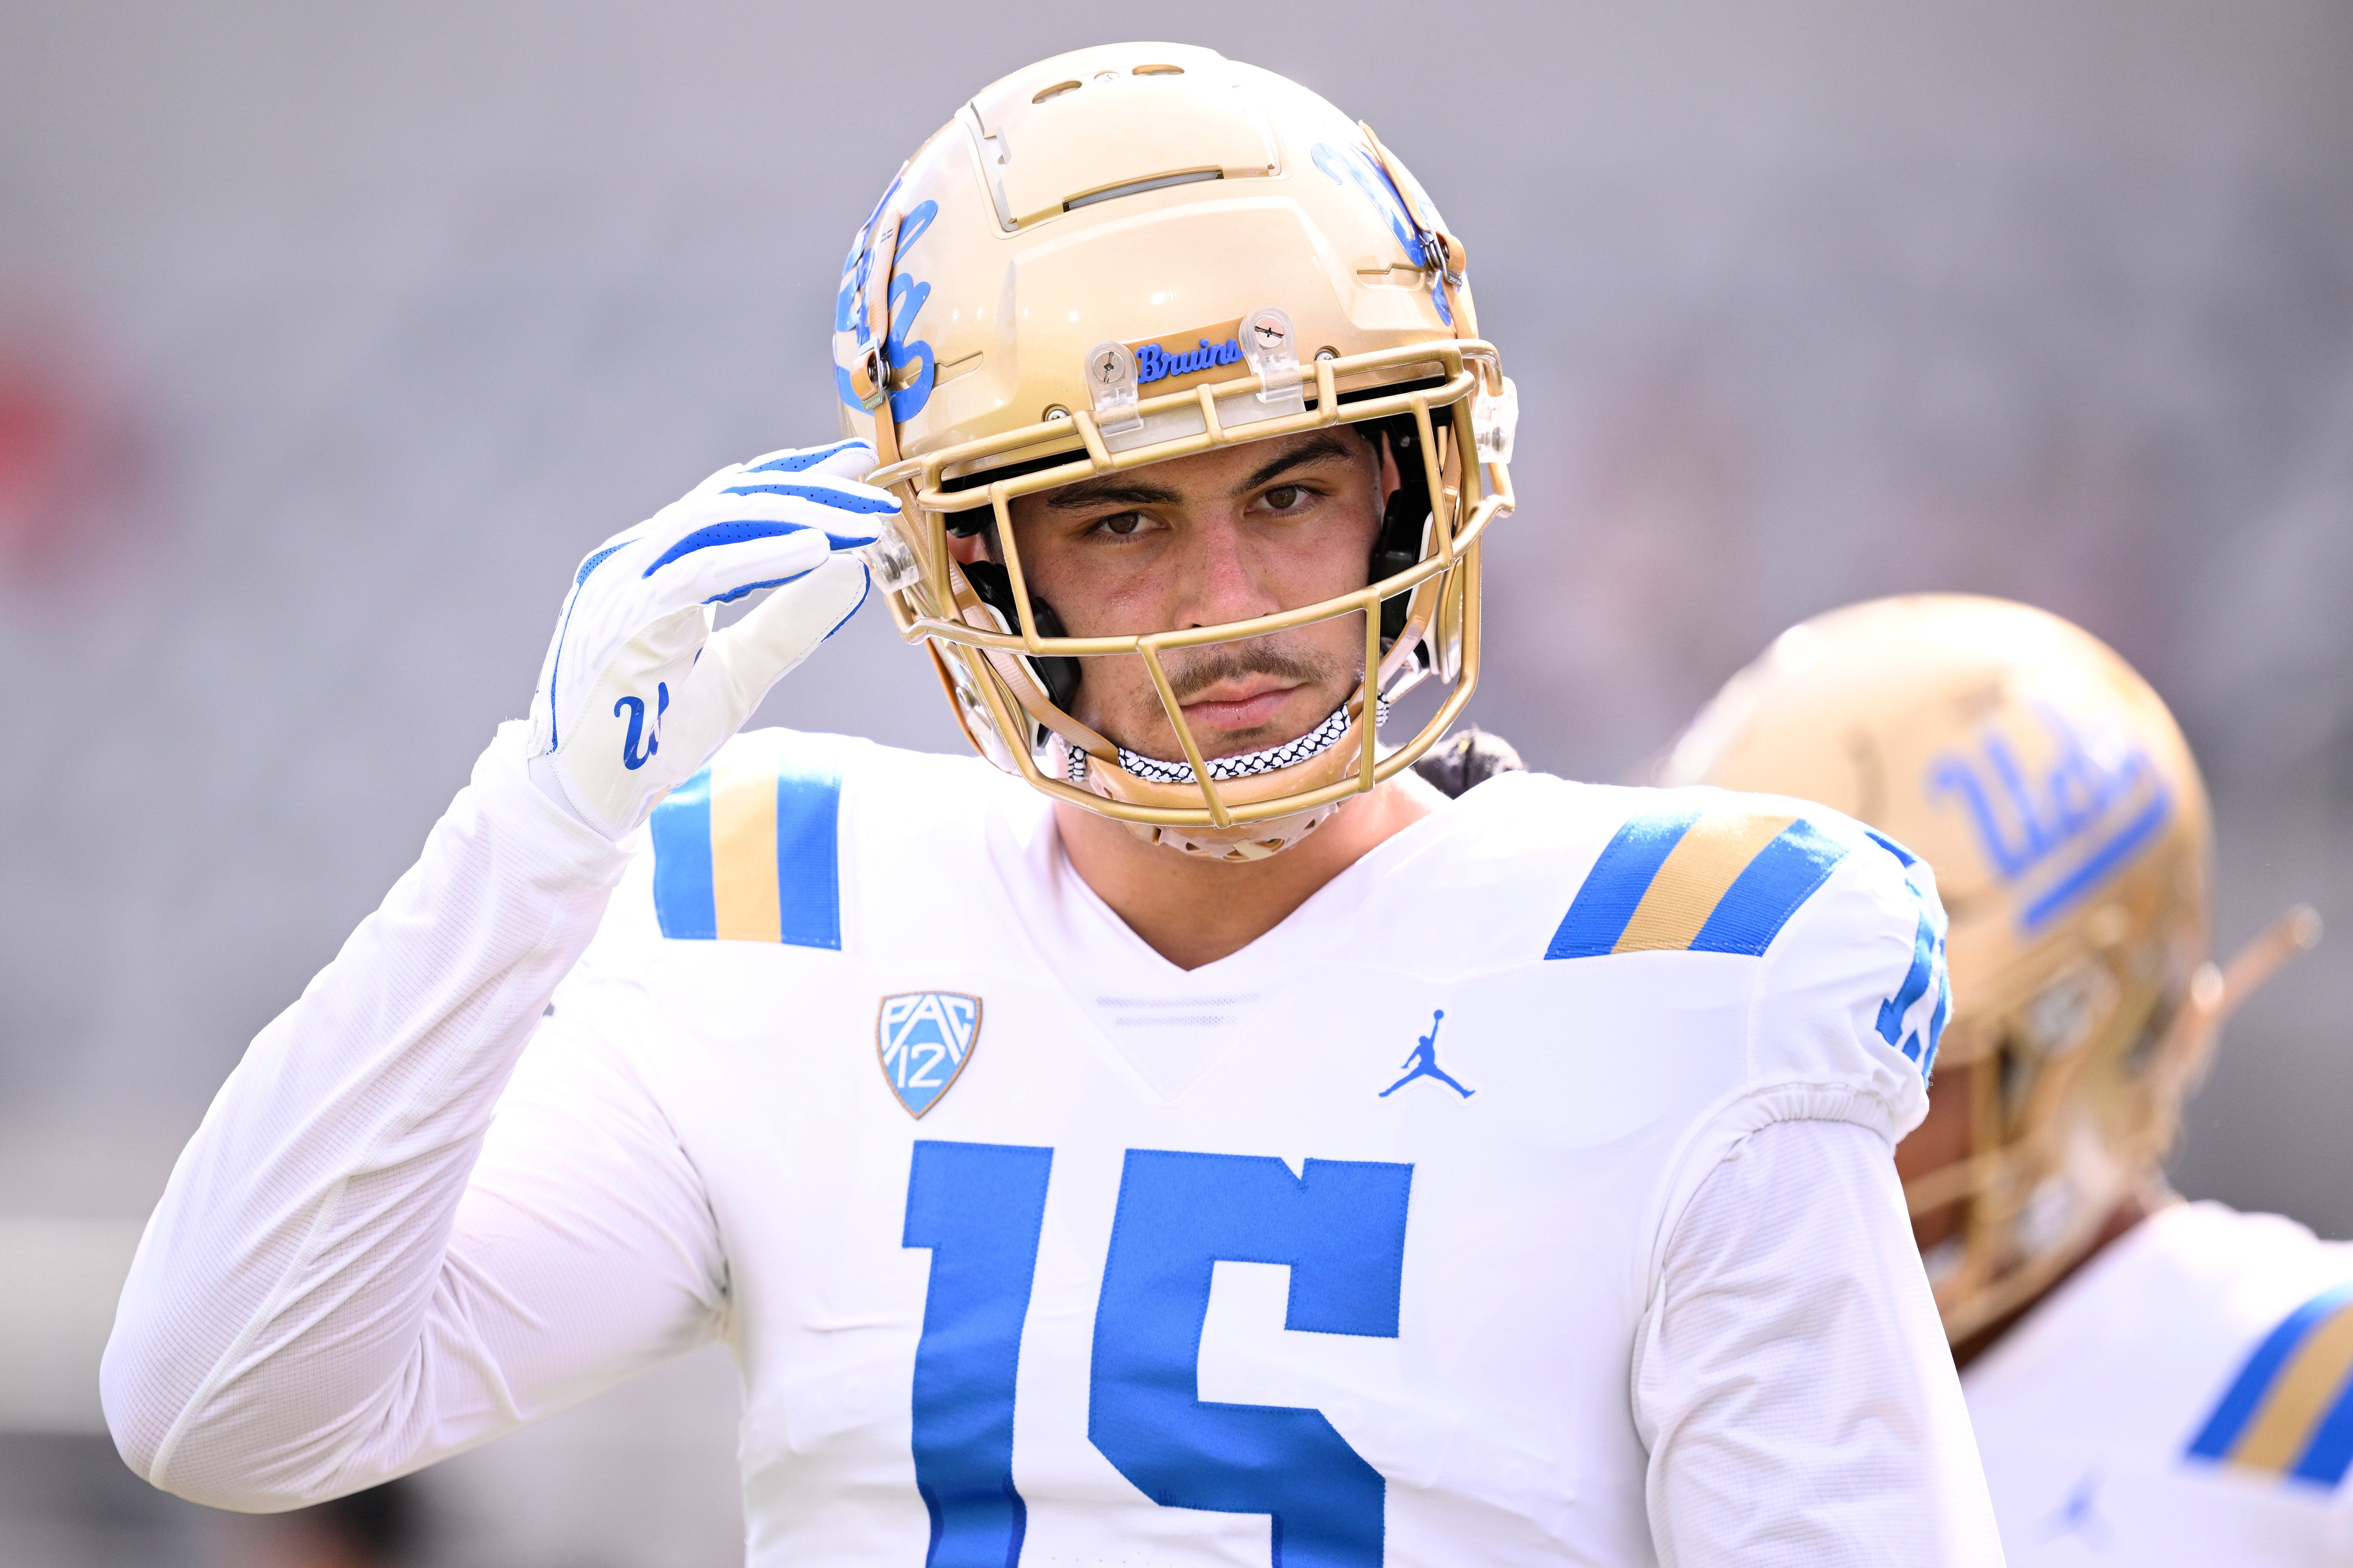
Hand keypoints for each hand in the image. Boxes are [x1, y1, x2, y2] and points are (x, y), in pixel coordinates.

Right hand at [525, 439, 895, 837]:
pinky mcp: (627, 612)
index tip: (858, 466)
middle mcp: (639, 558)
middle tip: (874, 492)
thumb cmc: (655, 733)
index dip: (798, 478)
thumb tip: (854, 571)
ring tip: (861, 525)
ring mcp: (627, 580)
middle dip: (810, 488)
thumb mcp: (744, 670)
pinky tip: (817, 551)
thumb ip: (791, 622)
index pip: (733, 501)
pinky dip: (762, 557)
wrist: (591, 792)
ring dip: (798, 516)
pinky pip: (701, 570)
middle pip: (732, 497)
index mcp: (659, 565)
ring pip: (720, 519)